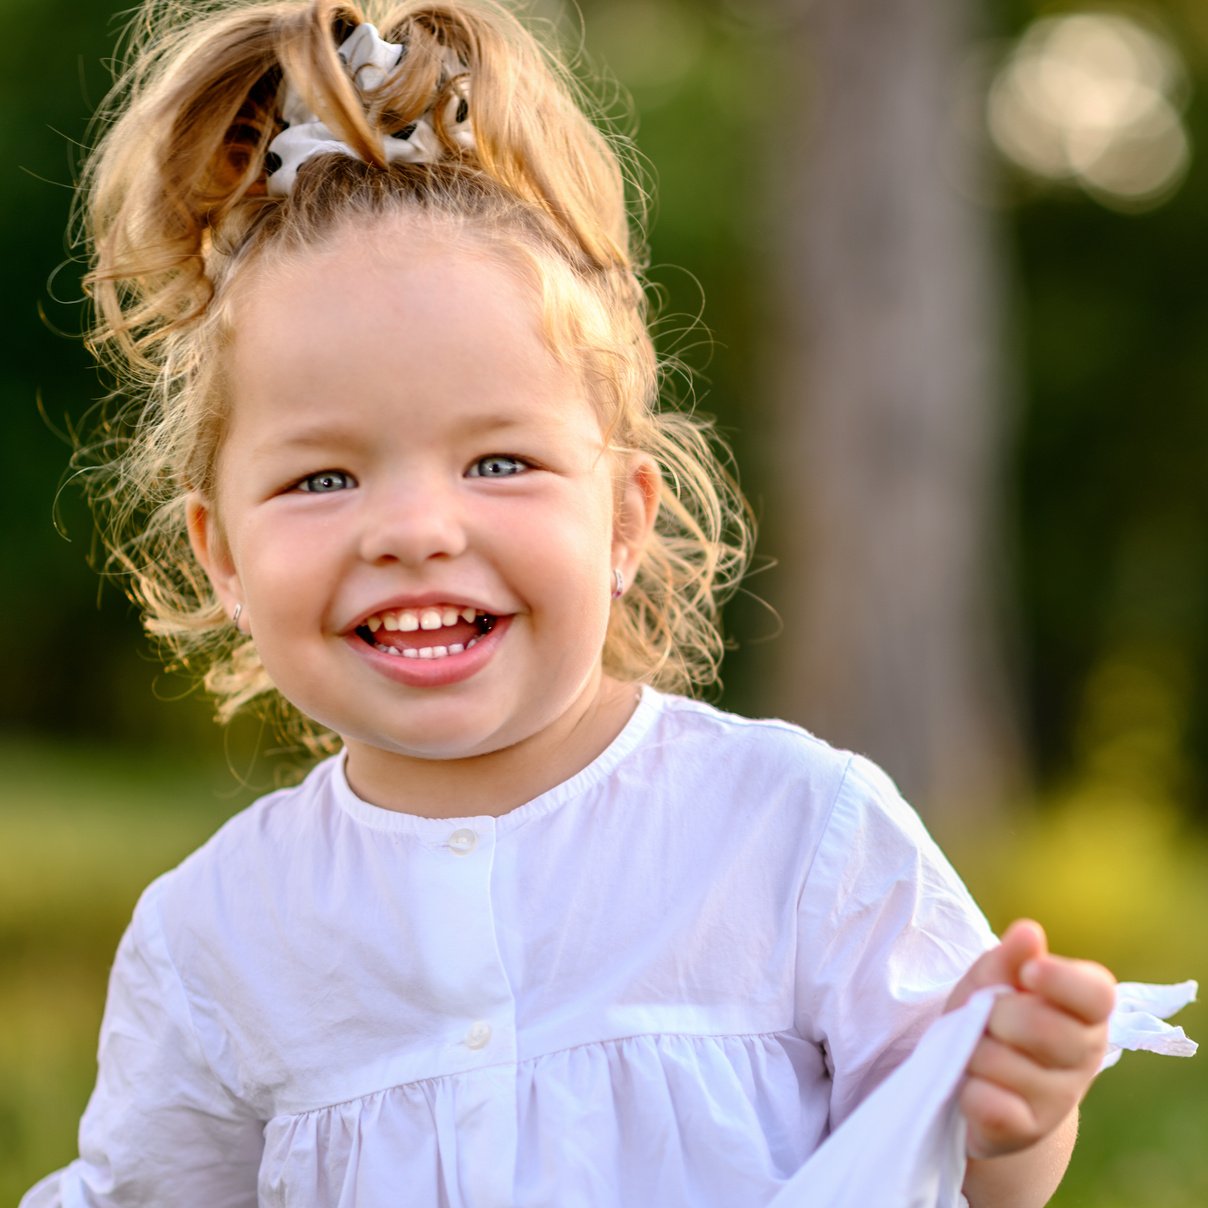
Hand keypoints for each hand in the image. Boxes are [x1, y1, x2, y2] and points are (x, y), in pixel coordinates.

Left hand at [947, 919, 1115, 1160]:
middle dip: (996, 1015)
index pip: (1096, 994)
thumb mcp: (992, 980)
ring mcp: (1059, 1099)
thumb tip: (1028, 931)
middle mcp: (1085, 1055)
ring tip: (975, 1051)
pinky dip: (968, 1091)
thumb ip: (1009, 958)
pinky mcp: (1028, 1131)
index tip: (1030, 972)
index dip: (1061, 981)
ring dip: (971, 1051)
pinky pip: (990, 1105)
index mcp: (1086, 1009)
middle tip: (986, 1018)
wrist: (981, 1083)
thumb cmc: (991, 1017)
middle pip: (1041, 1027)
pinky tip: (972, 1086)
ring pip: (1002, 1064)